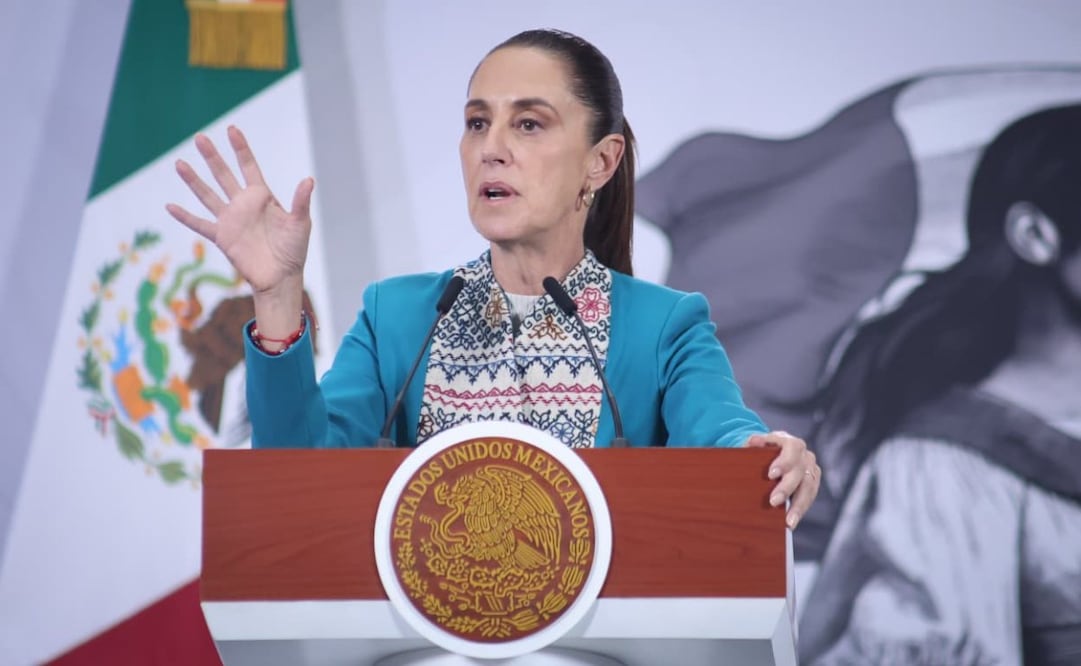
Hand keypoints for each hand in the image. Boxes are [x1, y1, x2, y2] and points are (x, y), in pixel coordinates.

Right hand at [166, 126, 313, 295]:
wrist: (281, 277)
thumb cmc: (294, 250)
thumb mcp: (300, 223)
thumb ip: (301, 202)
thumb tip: (309, 179)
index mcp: (262, 197)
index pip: (248, 167)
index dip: (240, 149)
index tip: (231, 129)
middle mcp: (243, 205)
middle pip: (224, 175)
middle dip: (212, 157)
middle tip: (199, 137)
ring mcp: (230, 220)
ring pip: (208, 195)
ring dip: (194, 180)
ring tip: (179, 163)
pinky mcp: (222, 237)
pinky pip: (200, 225)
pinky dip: (185, 217)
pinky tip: (170, 206)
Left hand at [745, 430, 819, 528]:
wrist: (768, 456)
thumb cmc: (760, 451)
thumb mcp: (753, 445)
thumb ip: (753, 444)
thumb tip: (754, 441)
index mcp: (790, 442)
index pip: (792, 448)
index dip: (784, 461)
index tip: (771, 474)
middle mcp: (805, 456)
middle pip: (801, 471)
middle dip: (787, 488)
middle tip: (773, 501)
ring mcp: (810, 470)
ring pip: (809, 488)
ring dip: (798, 506)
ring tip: (788, 521)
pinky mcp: (812, 484)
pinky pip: (809, 498)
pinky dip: (800, 511)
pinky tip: (791, 522)